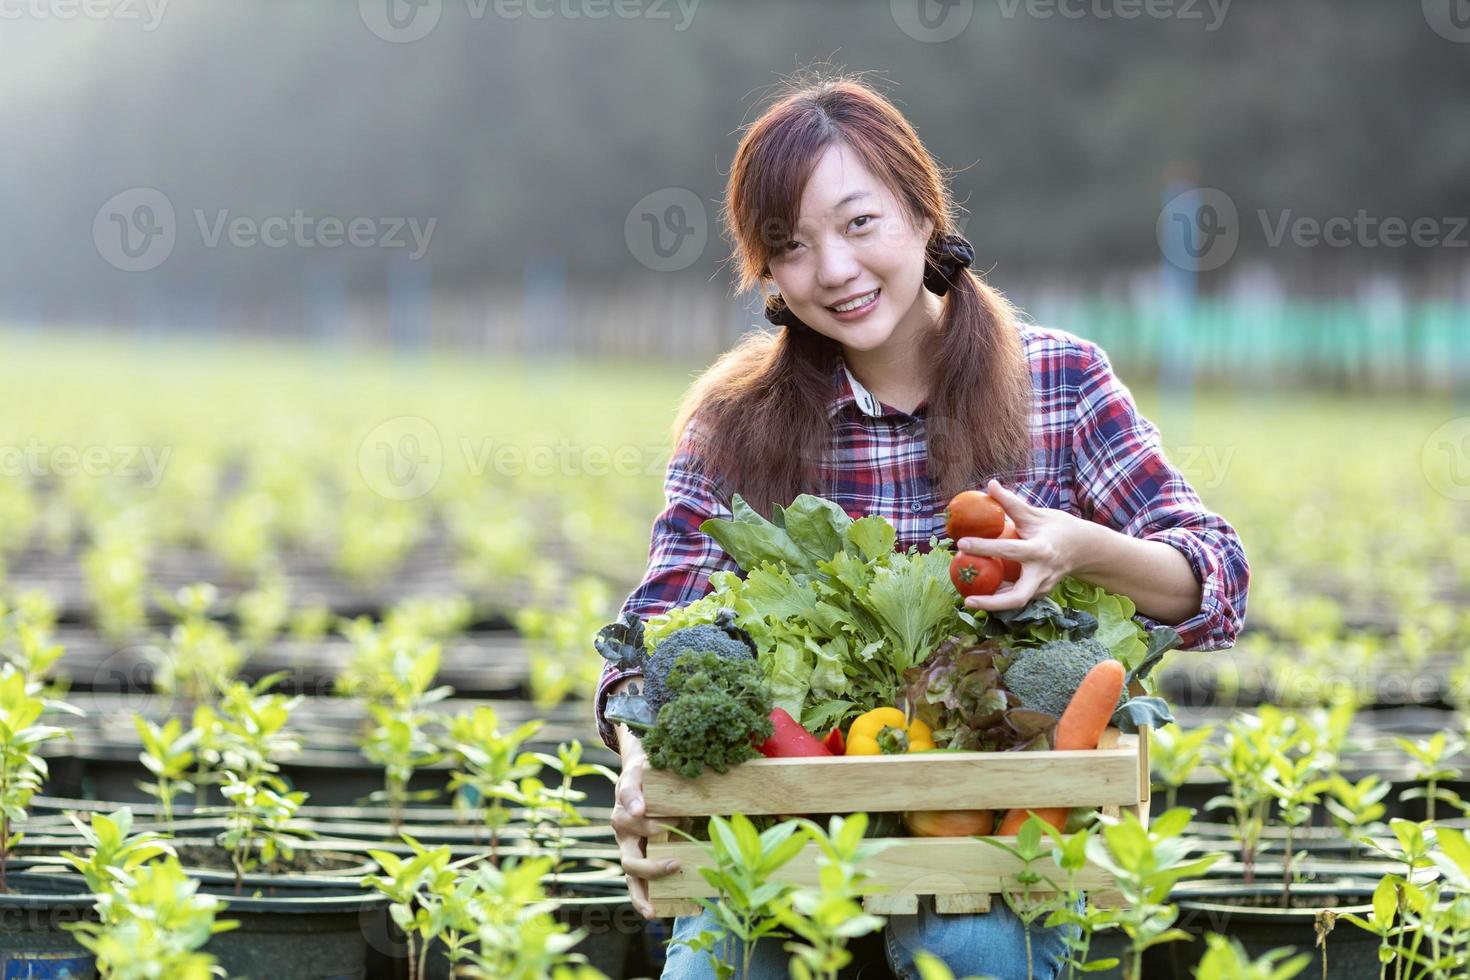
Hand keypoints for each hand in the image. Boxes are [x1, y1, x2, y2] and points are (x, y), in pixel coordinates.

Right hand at [611, 729, 680, 919]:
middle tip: (673, 861)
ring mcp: (629, 846)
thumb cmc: (652, 775)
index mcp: (626, 798)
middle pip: (628, 847)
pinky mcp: (638, 860)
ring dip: (645, 884)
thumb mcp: (653, 767)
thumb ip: (653, 776)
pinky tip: (654, 912)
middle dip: (649, 859)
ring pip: (630, 869)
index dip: (633, 803)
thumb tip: (658, 798)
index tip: (642, 809)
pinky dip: (642, 899)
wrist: (642, 777)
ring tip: (657, 903)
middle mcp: (624, 826)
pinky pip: (636, 884)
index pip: (626, 797)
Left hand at [954, 479, 1093, 611]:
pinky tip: (982, 592)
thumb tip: (990, 484)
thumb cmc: (1058, 527)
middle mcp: (1042, 573)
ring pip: (1016, 601)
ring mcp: (1043, 586)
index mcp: (1041, 550)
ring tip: (968, 598)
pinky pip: (1018, 597)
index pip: (1009, 550)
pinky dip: (1001, 597)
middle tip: (967, 600)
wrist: (1086, 548)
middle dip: (992, 603)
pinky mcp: (1041, 592)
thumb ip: (1011, 503)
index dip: (984, 547)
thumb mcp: (1036, 514)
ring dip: (993, 603)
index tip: (961, 543)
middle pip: (1017, 597)